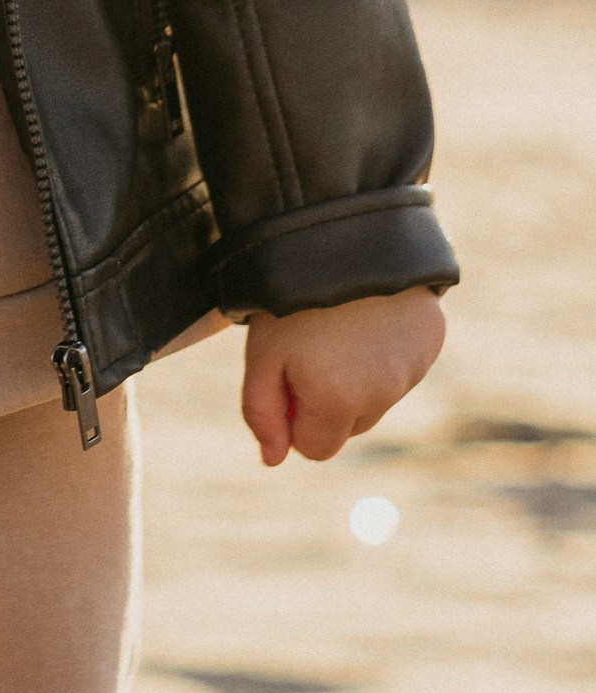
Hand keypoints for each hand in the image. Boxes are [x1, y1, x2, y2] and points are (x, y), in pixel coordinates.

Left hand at [240, 289, 447, 466]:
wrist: (343, 232)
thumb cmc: (289, 296)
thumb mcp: (261, 353)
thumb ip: (261, 412)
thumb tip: (272, 460)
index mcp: (337, 402)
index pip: (316, 449)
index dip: (294, 420)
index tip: (286, 381)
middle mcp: (383, 393)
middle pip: (350, 426)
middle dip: (328, 402)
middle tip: (310, 348)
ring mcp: (413, 368)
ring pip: (379, 396)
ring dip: (360, 375)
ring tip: (339, 324)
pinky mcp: (432, 341)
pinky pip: (405, 365)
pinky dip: (387, 350)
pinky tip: (369, 314)